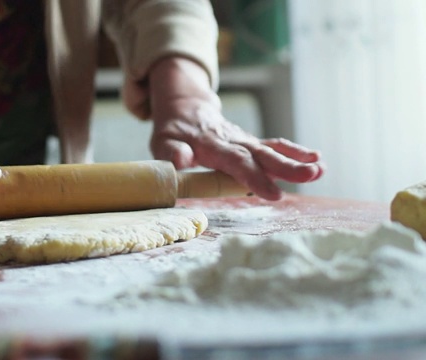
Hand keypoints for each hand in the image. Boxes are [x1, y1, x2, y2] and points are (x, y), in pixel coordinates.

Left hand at [147, 57, 323, 199]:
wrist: (185, 109)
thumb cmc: (172, 131)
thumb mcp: (161, 141)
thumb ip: (171, 152)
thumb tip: (181, 160)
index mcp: (212, 145)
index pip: (236, 162)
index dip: (254, 176)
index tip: (273, 193)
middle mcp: (233, 141)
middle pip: (262, 154)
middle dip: (287, 167)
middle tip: (312, 175)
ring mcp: (245, 141)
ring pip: (272, 149)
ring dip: (297, 159)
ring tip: (321, 169)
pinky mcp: (251, 143)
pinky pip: (274, 146)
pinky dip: (295, 152)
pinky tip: (318, 161)